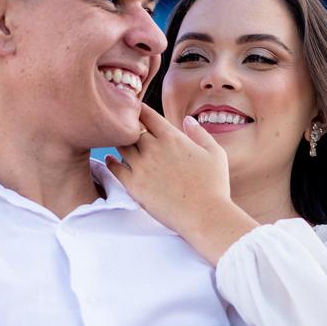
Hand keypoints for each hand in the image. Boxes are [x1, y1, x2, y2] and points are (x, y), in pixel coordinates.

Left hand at [106, 104, 257, 263]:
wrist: (205, 215)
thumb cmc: (214, 186)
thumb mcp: (215, 153)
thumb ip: (200, 133)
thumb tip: (188, 119)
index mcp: (172, 137)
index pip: (147, 115)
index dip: (139, 110)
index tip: (135, 110)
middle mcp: (154, 148)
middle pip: (131, 129)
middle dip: (128, 127)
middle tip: (124, 129)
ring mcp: (141, 166)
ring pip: (121, 146)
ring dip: (120, 144)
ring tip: (119, 144)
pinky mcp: (133, 185)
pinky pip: (115, 168)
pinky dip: (111, 162)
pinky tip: (111, 160)